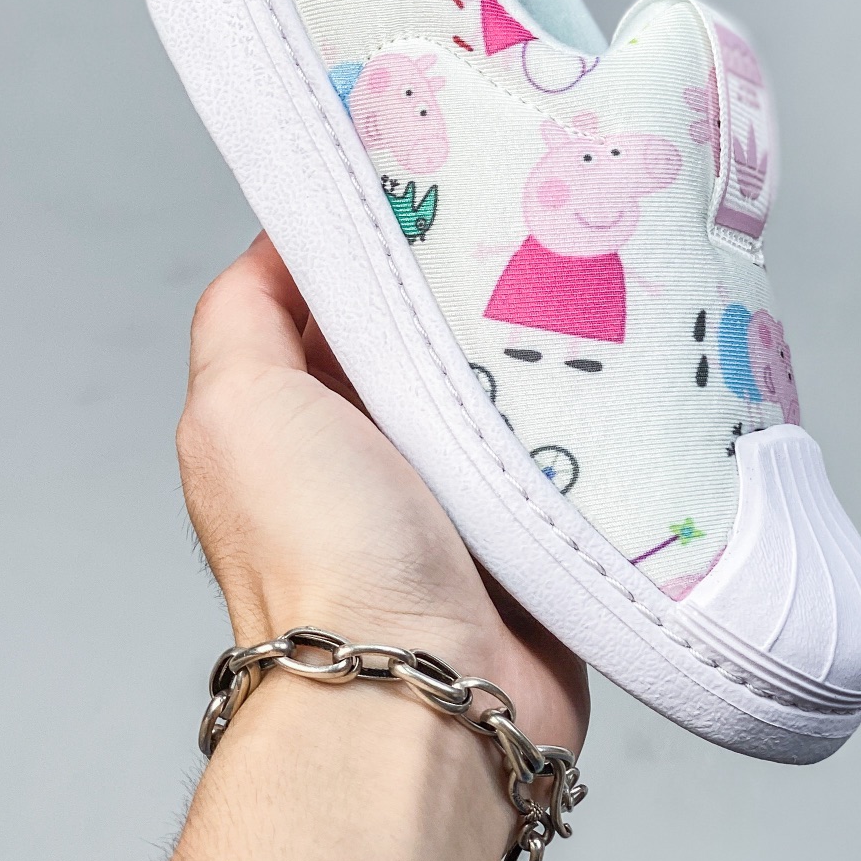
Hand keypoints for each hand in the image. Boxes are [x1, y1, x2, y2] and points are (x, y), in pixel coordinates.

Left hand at [177, 235, 587, 754]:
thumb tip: (287, 232)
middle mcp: (377, 447)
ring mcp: (462, 488)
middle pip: (434, 326)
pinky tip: (624, 360)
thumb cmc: (322, 558)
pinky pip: (575, 444)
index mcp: (298, 411)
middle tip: (537, 211)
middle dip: (479, 275)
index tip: (438, 163)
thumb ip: (245, 311)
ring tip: (592, 271)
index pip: (339, 289)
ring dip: (543, 342)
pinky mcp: (538, 526)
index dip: (380, 224)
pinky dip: (592, 411)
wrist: (426, 697)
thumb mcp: (237, 404)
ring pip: (513, 377)